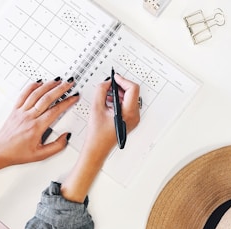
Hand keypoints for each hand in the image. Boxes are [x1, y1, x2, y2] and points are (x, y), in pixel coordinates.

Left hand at [0, 78, 78, 165]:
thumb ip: (57, 146)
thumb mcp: (41, 155)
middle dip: (60, 89)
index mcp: (36, 127)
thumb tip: (66, 136)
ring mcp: (21, 112)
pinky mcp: (15, 109)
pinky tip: (39, 82)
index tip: (74, 97)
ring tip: (57, 80)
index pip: (55, 110)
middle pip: (47, 98)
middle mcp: (29, 117)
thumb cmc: (18, 153)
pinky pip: (23, 94)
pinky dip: (32, 86)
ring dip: (48, 85)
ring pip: (36, 94)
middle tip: (68, 83)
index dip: (66, 102)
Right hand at [61, 74, 139, 202]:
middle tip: (109, 84)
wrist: (97, 148)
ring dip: (119, 93)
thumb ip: (101, 91)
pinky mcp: (129, 120)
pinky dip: (119, 100)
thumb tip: (106, 82)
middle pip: (132, 93)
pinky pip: (127, 105)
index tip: (114, 78)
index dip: (123, 80)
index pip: (133, 89)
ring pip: (130, 98)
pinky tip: (109, 101)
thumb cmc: (97, 135)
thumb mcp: (96, 108)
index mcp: (129, 113)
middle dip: (120, 86)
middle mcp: (134, 116)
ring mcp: (133, 119)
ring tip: (107, 94)